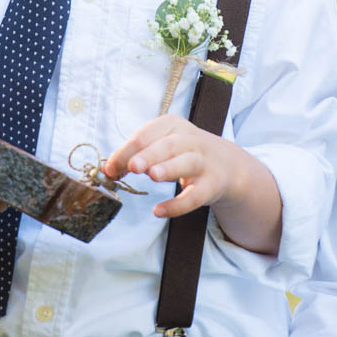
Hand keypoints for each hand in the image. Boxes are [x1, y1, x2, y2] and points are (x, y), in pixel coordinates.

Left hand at [102, 114, 267, 220]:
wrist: (227, 164)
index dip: (126, 151)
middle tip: (132, 166)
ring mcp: (203, 162)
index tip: (110, 169)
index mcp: (173, 125)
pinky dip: (177, 205)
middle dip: (149, 155)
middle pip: (167, 146)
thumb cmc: (183, 152)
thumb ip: (136, 155)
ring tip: (152, 176)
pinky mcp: (211, 185)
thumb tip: (108, 170)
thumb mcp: (162, 145)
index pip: (146, 135)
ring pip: (186, 163)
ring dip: (169, 168)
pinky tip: (158, 211)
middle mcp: (190, 140)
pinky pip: (194, 196)